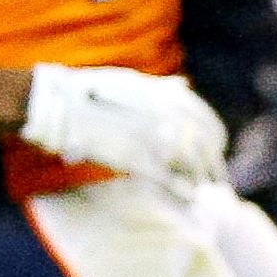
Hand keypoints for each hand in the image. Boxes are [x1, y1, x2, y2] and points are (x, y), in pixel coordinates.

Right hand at [22, 64, 228, 197]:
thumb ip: (162, 87)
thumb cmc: (91, 91)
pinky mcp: (135, 158)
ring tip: (203, 191)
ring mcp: (152, 137)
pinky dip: (181, 188)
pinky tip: (187, 196)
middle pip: (204, 146)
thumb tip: (184, 85)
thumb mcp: (132, 80)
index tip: (217, 152)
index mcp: (168, 96)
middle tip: (217, 180)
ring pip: (190, 164)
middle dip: (213, 165)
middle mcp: (166, 114)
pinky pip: (168, 177)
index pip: (207, 123)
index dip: (216, 141)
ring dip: (200, 179)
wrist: (58, 104)